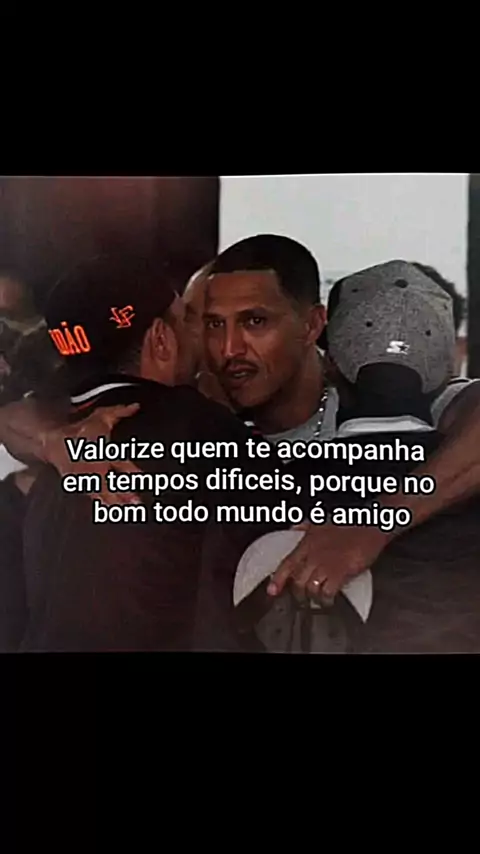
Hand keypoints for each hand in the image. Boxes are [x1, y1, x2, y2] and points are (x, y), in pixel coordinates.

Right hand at [43, 403, 141, 505]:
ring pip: (102, 493)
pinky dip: (100, 503)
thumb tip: (136, 406)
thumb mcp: (101, 417)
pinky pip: (91, 495)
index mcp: (103, 450)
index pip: (122, 463)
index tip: (144, 479)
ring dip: (114, 502)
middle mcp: (95, 465)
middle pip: (112, 483)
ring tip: (125, 512)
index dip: (133, 472)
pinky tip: (108, 511)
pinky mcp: (78, 483)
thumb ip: (120, 412)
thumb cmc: (80, 429)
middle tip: (137, 504)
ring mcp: (86, 476)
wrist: (54, 439)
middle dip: (124, 494)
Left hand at [266, 521, 386, 604]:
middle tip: (302, 599)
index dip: (277, 579)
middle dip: (298, 593)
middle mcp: (313, 555)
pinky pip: (327, 592)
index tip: (272, 591)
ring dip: (312, 598)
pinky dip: (326, 599)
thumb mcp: (321, 520)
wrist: (369, 524)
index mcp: (307, 543)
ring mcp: (326, 564)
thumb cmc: (348, 523)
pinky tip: (329, 600)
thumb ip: (305, 525)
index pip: (287, 564)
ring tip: (316, 600)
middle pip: (297, 581)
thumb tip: (294, 527)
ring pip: (310, 588)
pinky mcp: (341, 572)